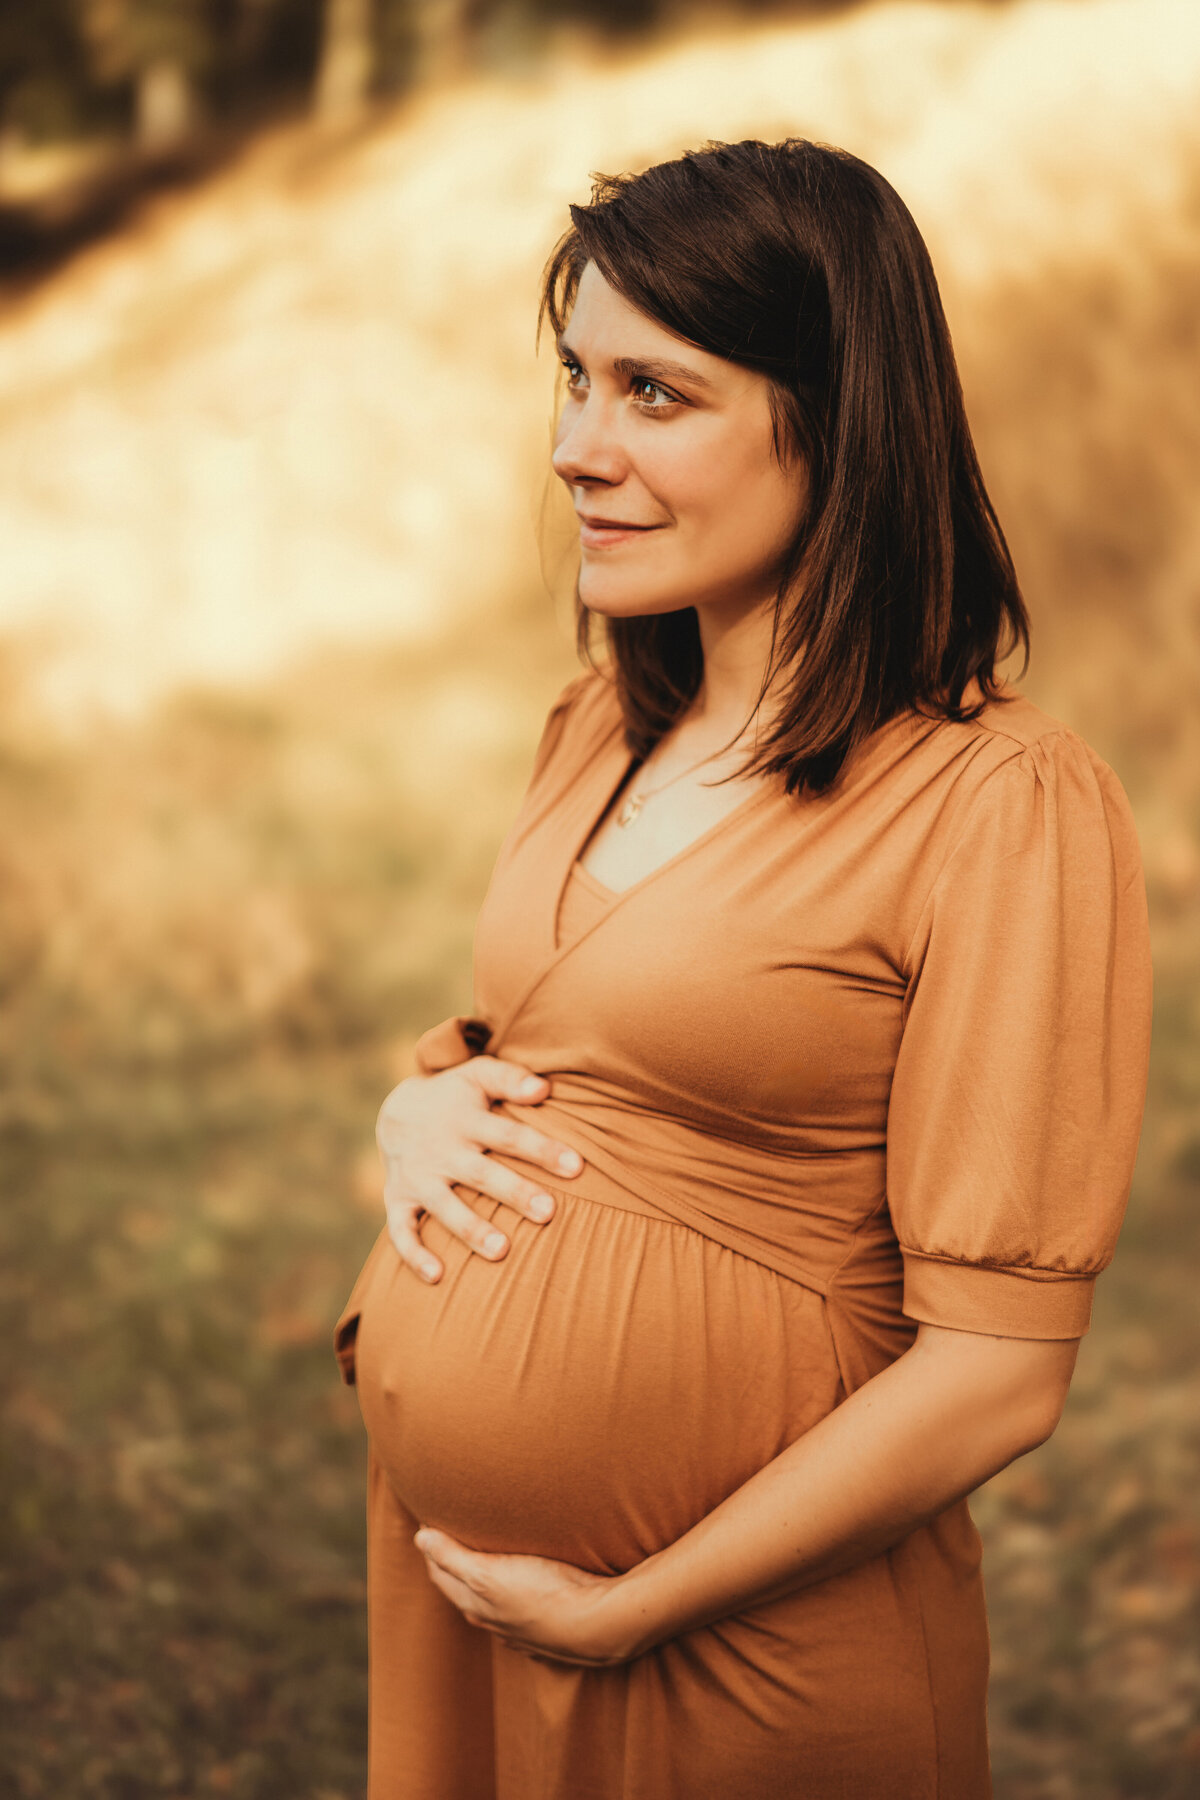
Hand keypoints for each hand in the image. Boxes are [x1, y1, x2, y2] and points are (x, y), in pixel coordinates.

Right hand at [376, 1056, 584, 1283]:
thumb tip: (545, 1089)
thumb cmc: (456, 1096)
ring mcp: (417, 1178)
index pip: (508, 1135)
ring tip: (502, 1251)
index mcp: (464, 1119)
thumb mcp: (478, 1075)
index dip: (541, 1150)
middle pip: (479, 1174)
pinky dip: (414, 1254)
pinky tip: (438, 1277)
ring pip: (444, 1207)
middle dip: (513, 1193)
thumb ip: (511, 1079)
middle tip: (547, 1212)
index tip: (577, 1167)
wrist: (395, 1112)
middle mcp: (439, 1150)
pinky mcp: (398, 1200)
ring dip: (470, 1229)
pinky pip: (401, 1231)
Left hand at [413, 1527, 640, 1665]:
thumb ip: (453, 1557)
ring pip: (494, 1601)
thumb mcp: (490, 1573)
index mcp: (476, 1605)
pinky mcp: (549, 1629)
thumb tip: (419, 1537)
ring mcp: (522, 1629)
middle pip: (464, 1589)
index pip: (442, 1574)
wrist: (599, 1625)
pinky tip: (523, 1584)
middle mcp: (494, 1620)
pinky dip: (513, 1593)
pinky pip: (521, 1609)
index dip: (433, 1547)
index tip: (432, 1518)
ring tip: (488, 1551)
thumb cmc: (545, 1594)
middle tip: (453, 1529)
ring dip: (486, 1579)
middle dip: (454, 1562)